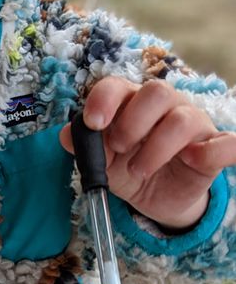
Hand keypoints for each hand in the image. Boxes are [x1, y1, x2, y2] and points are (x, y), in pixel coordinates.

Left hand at [60, 77, 235, 230]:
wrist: (155, 198)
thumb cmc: (128, 168)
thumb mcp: (102, 162)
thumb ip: (85, 147)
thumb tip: (64, 135)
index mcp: (132, 103)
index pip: (119, 86)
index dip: (104, 99)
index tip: (93, 123)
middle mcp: (165, 106)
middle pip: (156, 92)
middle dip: (132, 122)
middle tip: (120, 148)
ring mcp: (193, 125)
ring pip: (182, 119)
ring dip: (156, 147)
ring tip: (139, 170)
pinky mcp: (214, 149)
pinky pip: (226, 142)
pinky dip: (210, 151)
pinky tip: (191, 160)